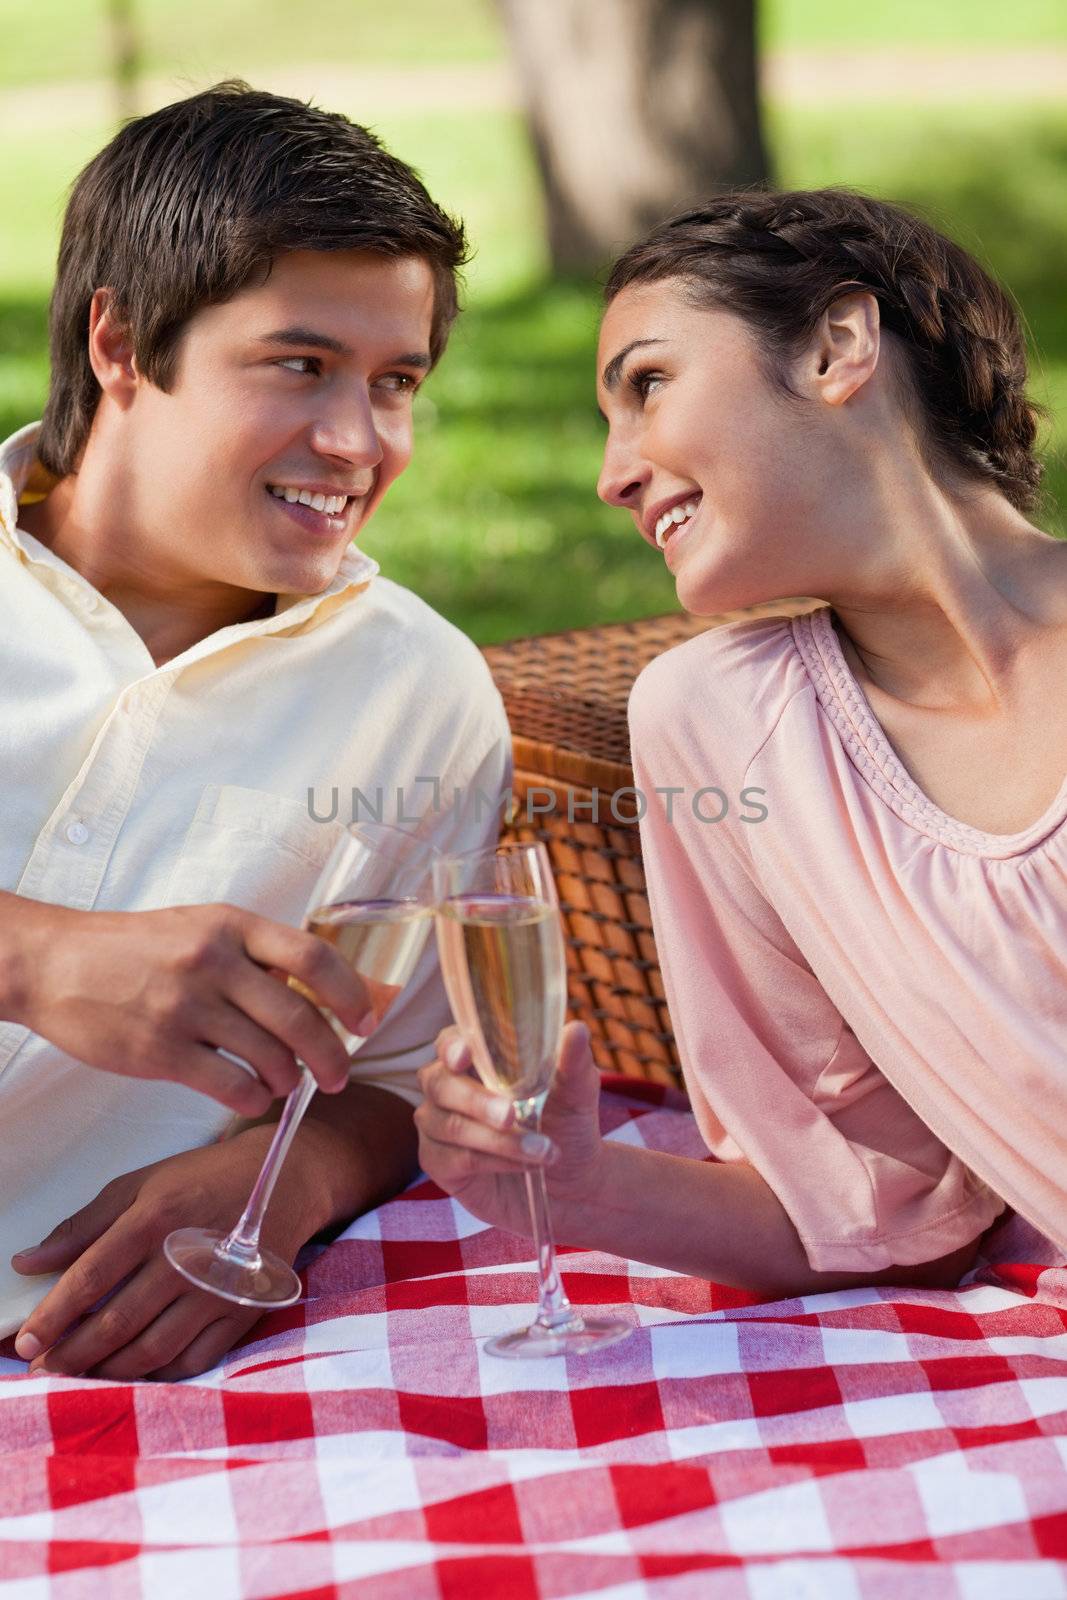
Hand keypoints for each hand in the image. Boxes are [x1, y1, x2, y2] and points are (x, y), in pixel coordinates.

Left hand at [9, 1131, 320, 1380]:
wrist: (286, 1181)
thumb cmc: (204, 1180)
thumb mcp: (141, 1185)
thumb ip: (84, 1226)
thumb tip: (28, 1262)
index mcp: (155, 1218)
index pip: (91, 1278)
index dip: (53, 1315)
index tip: (26, 1341)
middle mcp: (186, 1258)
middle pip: (116, 1323)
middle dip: (71, 1354)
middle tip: (43, 1369)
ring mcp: (218, 1290)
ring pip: (152, 1350)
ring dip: (108, 1370)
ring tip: (81, 1374)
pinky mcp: (242, 1312)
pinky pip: (192, 1359)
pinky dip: (157, 1373)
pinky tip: (134, 1371)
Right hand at [12, 899, 375, 1114]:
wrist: (56, 963)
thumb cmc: (136, 947)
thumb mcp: (201, 927)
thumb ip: (254, 954)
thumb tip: (318, 990)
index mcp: (231, 925)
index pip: (313, 958)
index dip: (351, 993)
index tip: (367, 1020)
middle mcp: (213, 962)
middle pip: (299, 1017)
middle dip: (332, 1055)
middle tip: (340, 1074)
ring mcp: (186, 1007)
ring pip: (269, 1056)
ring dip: (290, 1079)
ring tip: (287, 1083)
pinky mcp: (160, 1050)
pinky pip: (229, 1085)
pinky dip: (252, 1097)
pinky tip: (252, 1095)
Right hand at [414, 1021, 605, 1238]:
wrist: (571, 1178)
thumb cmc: (566, 1121)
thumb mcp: (576, 1091)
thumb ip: (573, 1061)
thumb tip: (576, 1030)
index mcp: (475, 1058)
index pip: (449, 1041)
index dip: (451, 1046)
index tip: (465, 1055)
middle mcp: (447, 1087)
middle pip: (440, 1084)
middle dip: (477, 1100)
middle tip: (512, 1115)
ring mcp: (437, 1124)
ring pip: (452, 1126)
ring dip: (499, 1139)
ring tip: (542, 1150)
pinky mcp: (438, 1162)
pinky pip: (457, 1159)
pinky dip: (494, 1161)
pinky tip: (524, 1165)